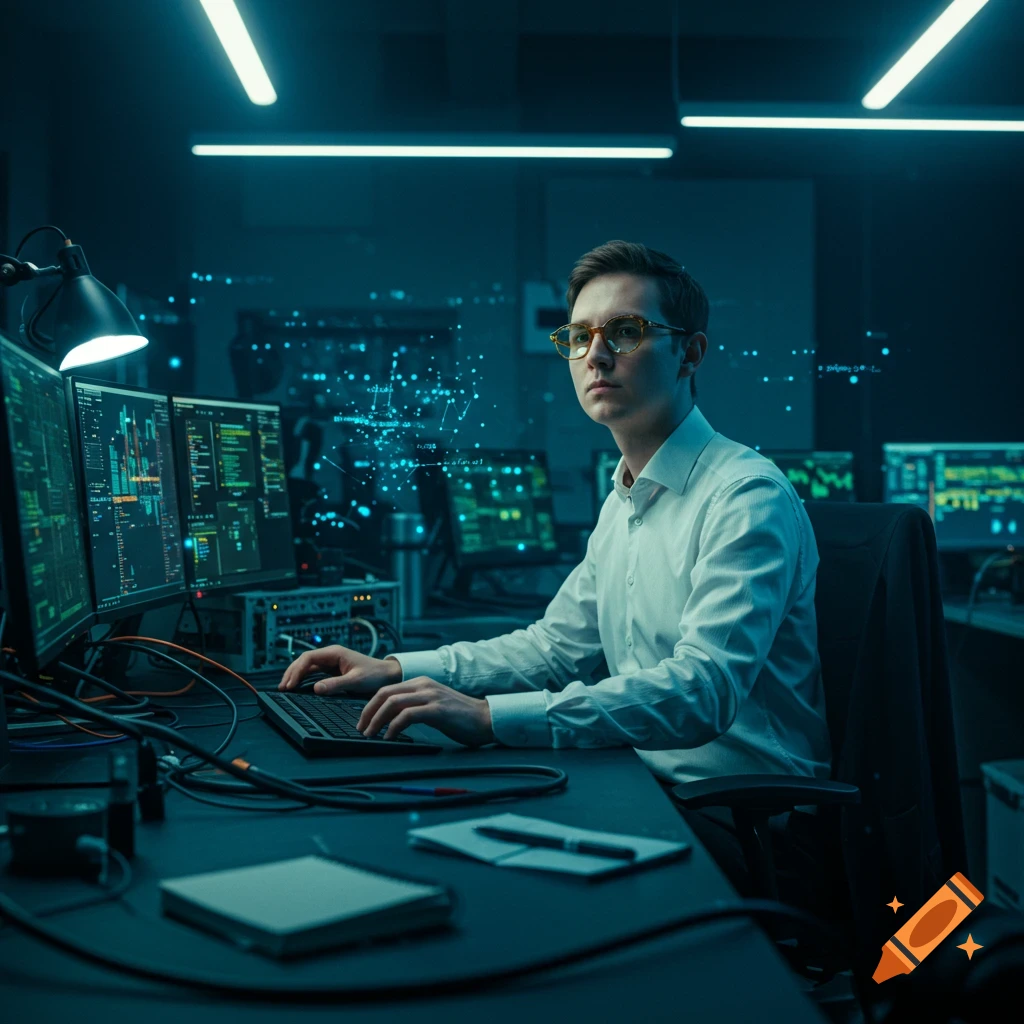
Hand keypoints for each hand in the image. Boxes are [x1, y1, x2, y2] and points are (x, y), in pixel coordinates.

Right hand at [278, 644, 401, 694]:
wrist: (387, 675)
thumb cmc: (375, 675)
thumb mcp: (355, 681)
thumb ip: (336, 684)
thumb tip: (315, 688)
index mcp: (335, 653)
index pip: (308, 658)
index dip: (296, 671)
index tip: (289, 685)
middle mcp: (331, 655)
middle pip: (304, 661)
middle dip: (292, 673)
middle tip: (282, 688)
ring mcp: (331, 662)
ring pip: (307, 666)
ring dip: (296, 675)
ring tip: (285, 688)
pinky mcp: (333, 670)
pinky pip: (314, 672)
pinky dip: (304, 678)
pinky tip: (298, 687)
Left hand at [357, 676, 493, 747]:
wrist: (485, 718)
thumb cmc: (460, 716)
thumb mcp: (433, 704)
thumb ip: (415, 705)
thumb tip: (391, 718)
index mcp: (421, 682)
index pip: (386, 689)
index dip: (370, 705)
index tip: (363, 721)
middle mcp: (423, 685)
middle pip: (385, 694)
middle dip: (368, 712)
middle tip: (362, 728)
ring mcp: (430, 696)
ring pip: (392, 703)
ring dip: (377, 720)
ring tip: (371, 734)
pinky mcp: (437, 710)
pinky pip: (407, 716)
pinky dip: (393, 727)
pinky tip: (390, 737)